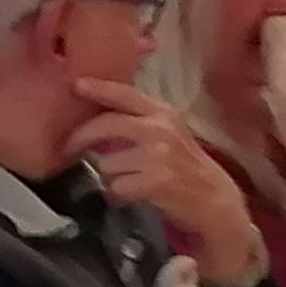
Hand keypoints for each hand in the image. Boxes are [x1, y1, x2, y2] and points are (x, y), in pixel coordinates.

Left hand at [72, 80, 270, 286]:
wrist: (216, 202)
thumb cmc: (187, 169)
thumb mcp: (168, 136)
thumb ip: (138, 124)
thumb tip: (97, 120)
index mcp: (163, 113)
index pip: (125, 94)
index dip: (99, 88)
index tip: (76, 85)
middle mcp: (160, 128)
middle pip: (105, 125)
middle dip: (80, 139)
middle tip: (69, 150)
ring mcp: (158, 155)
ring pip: (107, 164)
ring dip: (110, 178)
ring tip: (127, 183)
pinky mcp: (156, 181)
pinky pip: (116, 188)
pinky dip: (118, 196)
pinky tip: (133, 197)